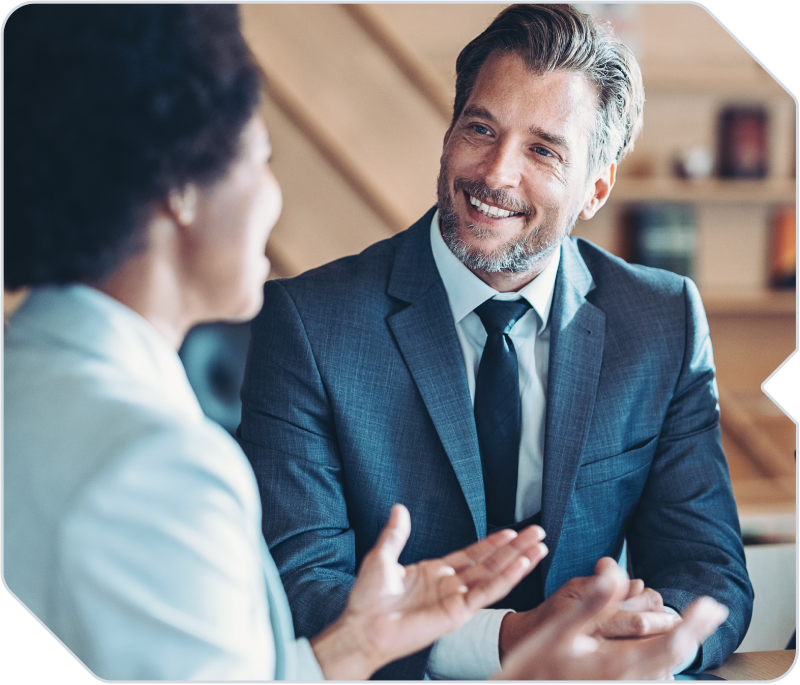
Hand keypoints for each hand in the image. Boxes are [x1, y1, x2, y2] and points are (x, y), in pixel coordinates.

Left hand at [310, 504, 547, 679]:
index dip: (492, 543)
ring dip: (519, 561)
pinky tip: (522, 565)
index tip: (511, 531)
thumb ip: (396, 534)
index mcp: (435, 573)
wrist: (363, 626)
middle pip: (490, 563)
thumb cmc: (368, 599)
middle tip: (537, 532)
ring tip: (539, 546)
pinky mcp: (458, 612)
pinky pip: (487, 593)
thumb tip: (399, 508)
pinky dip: (507, 578)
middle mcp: (450, 586)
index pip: (471, 555)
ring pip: (495, 576)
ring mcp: (456, 599)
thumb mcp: (382, 556)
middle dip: (515, 548)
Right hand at [500, 561, 728, 680]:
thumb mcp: (558, 630)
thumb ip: (592, 604)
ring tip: (691, 625)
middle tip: (711, 609)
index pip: (669, 644)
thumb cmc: (532, 667)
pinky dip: (663, 664)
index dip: (693, 624)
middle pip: (674, 658)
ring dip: (680, 647)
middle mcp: (626, 683)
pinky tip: (661, 656)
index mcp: (616, 666)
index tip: (708, 603)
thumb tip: (616, 573)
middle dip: (695, 632)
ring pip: (665, 673)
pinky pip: (649, 681)